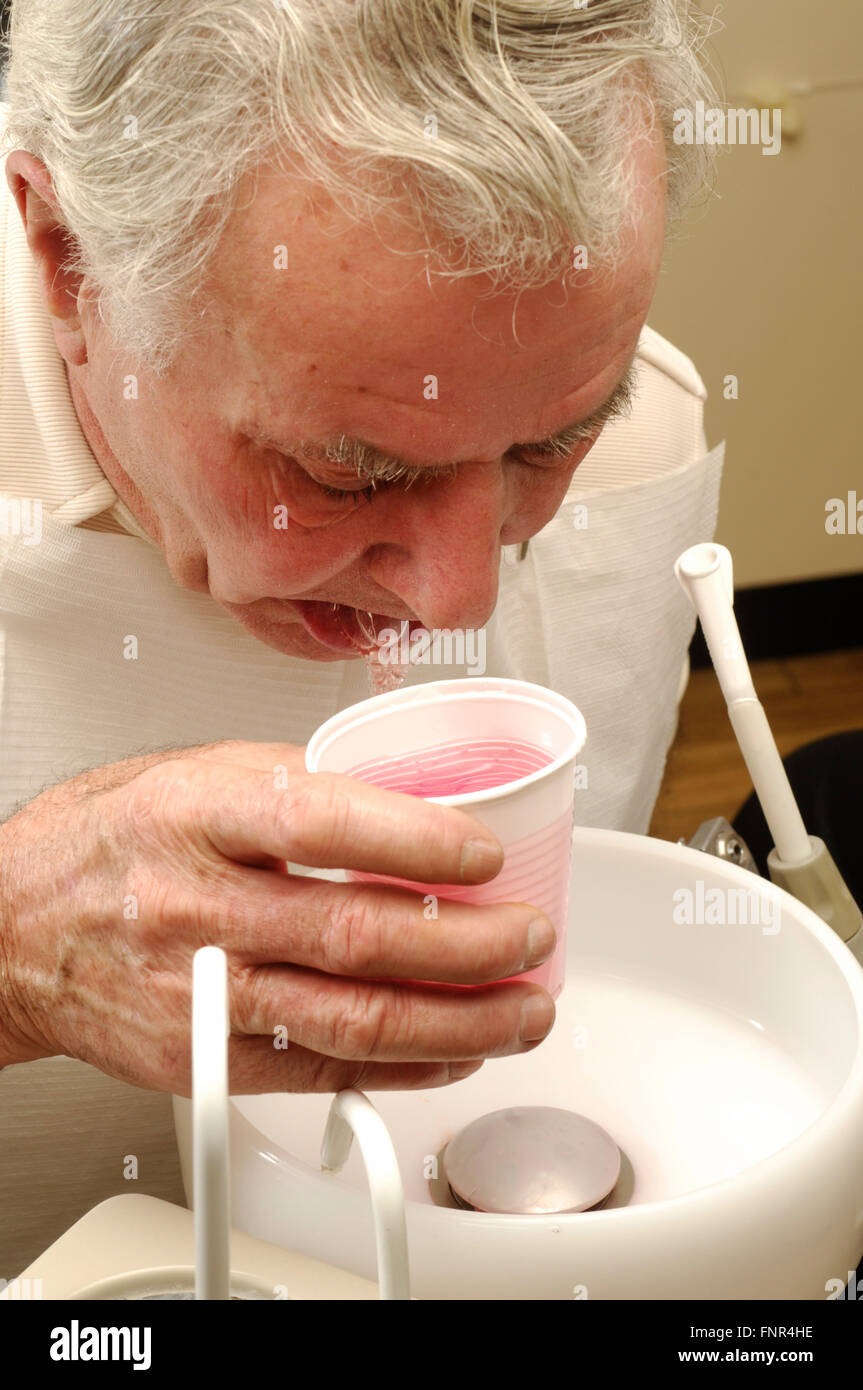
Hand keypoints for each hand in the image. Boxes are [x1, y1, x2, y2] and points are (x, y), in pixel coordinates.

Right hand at [0, 740, 555, 1094]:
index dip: (416, 842)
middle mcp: (197, 907)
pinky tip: (456, 1050)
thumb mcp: (194, 773)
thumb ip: (298, 784)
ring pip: (353, 1019)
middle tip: (531, 938)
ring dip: (460, 1021)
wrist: (14, 930)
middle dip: (469, 945)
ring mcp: (201, 993)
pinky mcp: (204, 1058)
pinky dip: (403, 1066)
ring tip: (523, 1009)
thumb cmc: (107, 842)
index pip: (320, 821)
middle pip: (356, 936)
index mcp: (197, 816)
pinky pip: (320, 1072)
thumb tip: (408, 803)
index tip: (485, 855)